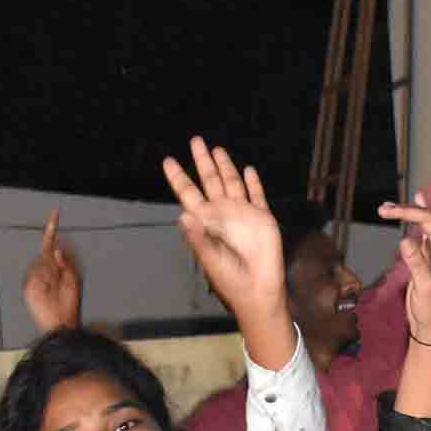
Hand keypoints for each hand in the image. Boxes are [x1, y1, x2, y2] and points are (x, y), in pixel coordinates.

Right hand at [21, 208, 83, 334]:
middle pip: (45, 252)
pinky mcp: (29, 286)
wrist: (60, 323)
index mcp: (57, 266)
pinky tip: (48, 290)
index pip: (51, 244)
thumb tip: (56, 249)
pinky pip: (35, 275)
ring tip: (55, 290)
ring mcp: (36, 277)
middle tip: (59, 279)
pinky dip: (43, 281)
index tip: (55, 213)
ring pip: (40, 263)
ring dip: (50, 274)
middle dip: (54, 264)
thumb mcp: (73, 281)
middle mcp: (45, 269)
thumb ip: (65, 263)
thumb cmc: (70, 305)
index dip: (52, 229)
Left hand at [160, 138, 287, 333]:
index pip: (188, 193)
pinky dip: (253, 182)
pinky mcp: (262, 218)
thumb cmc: (230, 278)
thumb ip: (198, 237)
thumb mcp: (210, 258)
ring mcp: (242, 214)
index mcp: (205, 221)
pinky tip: (248, 170)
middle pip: (209, 181)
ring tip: (217, 149)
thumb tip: (183, 215)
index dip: (179, 177)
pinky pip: (257, 195)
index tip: (168, 161)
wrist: (258, 290)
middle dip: (202, 161)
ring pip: (232, 183)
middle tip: (195, 140)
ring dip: (225, 166)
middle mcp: (222, 214)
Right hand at [378, 179, 430, 345]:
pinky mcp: (423, 259)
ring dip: (407, 215)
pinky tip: (413, 205)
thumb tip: (405, 240)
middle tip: (385, 210)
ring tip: (387, 208)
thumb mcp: (426, 288)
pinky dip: (413, 220)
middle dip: (410, 212)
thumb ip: (417, 264)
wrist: (430, 327)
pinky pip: (419, 233)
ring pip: (423, 225)